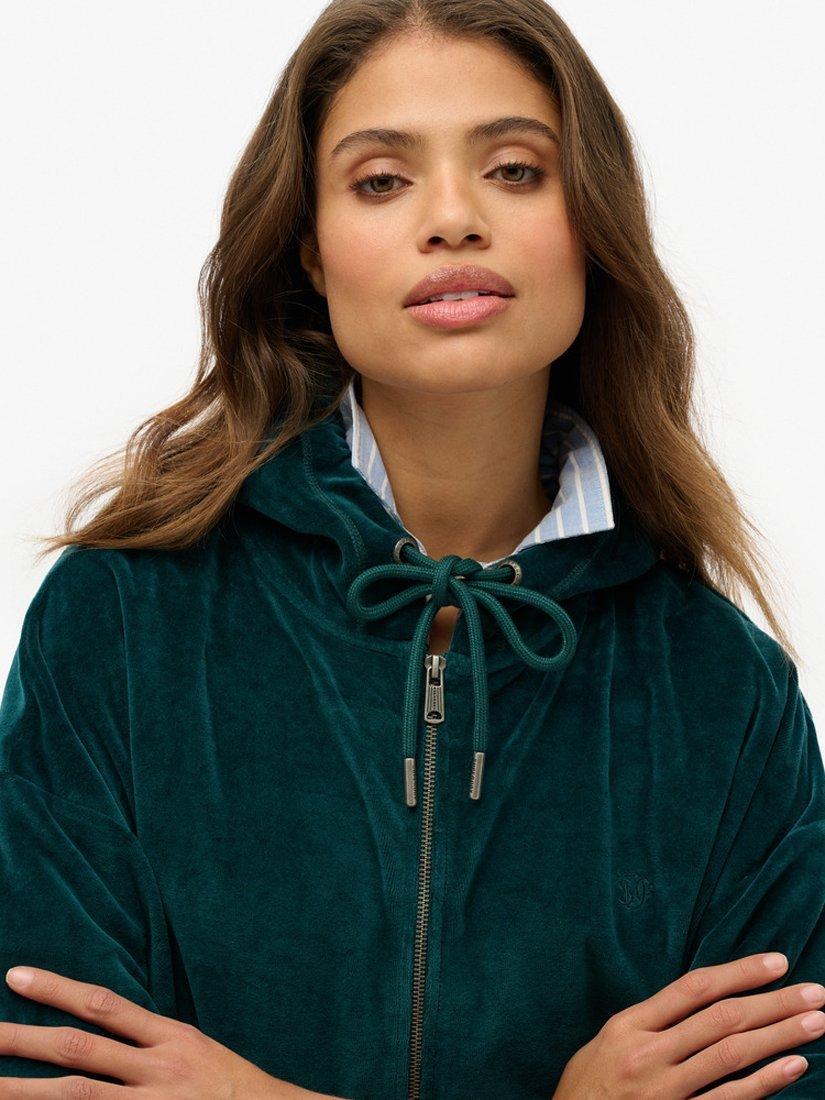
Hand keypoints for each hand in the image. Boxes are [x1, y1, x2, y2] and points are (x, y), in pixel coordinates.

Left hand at [1, 965, 339, 1097]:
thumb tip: (95, 1022)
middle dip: (23, 1040)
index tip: (15, 975)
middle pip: (78, 1051)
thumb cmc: (229, 1086)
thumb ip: (147, 1039)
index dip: (56, 989)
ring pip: (76, 1096)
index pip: (102, 1005)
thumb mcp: (194, 1047)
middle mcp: (158, 1068)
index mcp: (170, 1036)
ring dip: (25, 1092)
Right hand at [552, 952, 824, 1097]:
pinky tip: (794, 1066)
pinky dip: (766, 1081)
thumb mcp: (607, 1044)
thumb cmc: (587, 1090)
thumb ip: (649, 1023)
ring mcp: (665, 1092)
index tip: (777, 962)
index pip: (693, 988)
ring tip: (815, 1021)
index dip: (739, 973)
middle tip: (815, 991)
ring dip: (780, 1036)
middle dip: (773, 1002)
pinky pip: (730, 1099)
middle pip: (721, 1018)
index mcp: (628, 1026)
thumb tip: (701, 1001)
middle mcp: (648, 1054)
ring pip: (732, 1054)